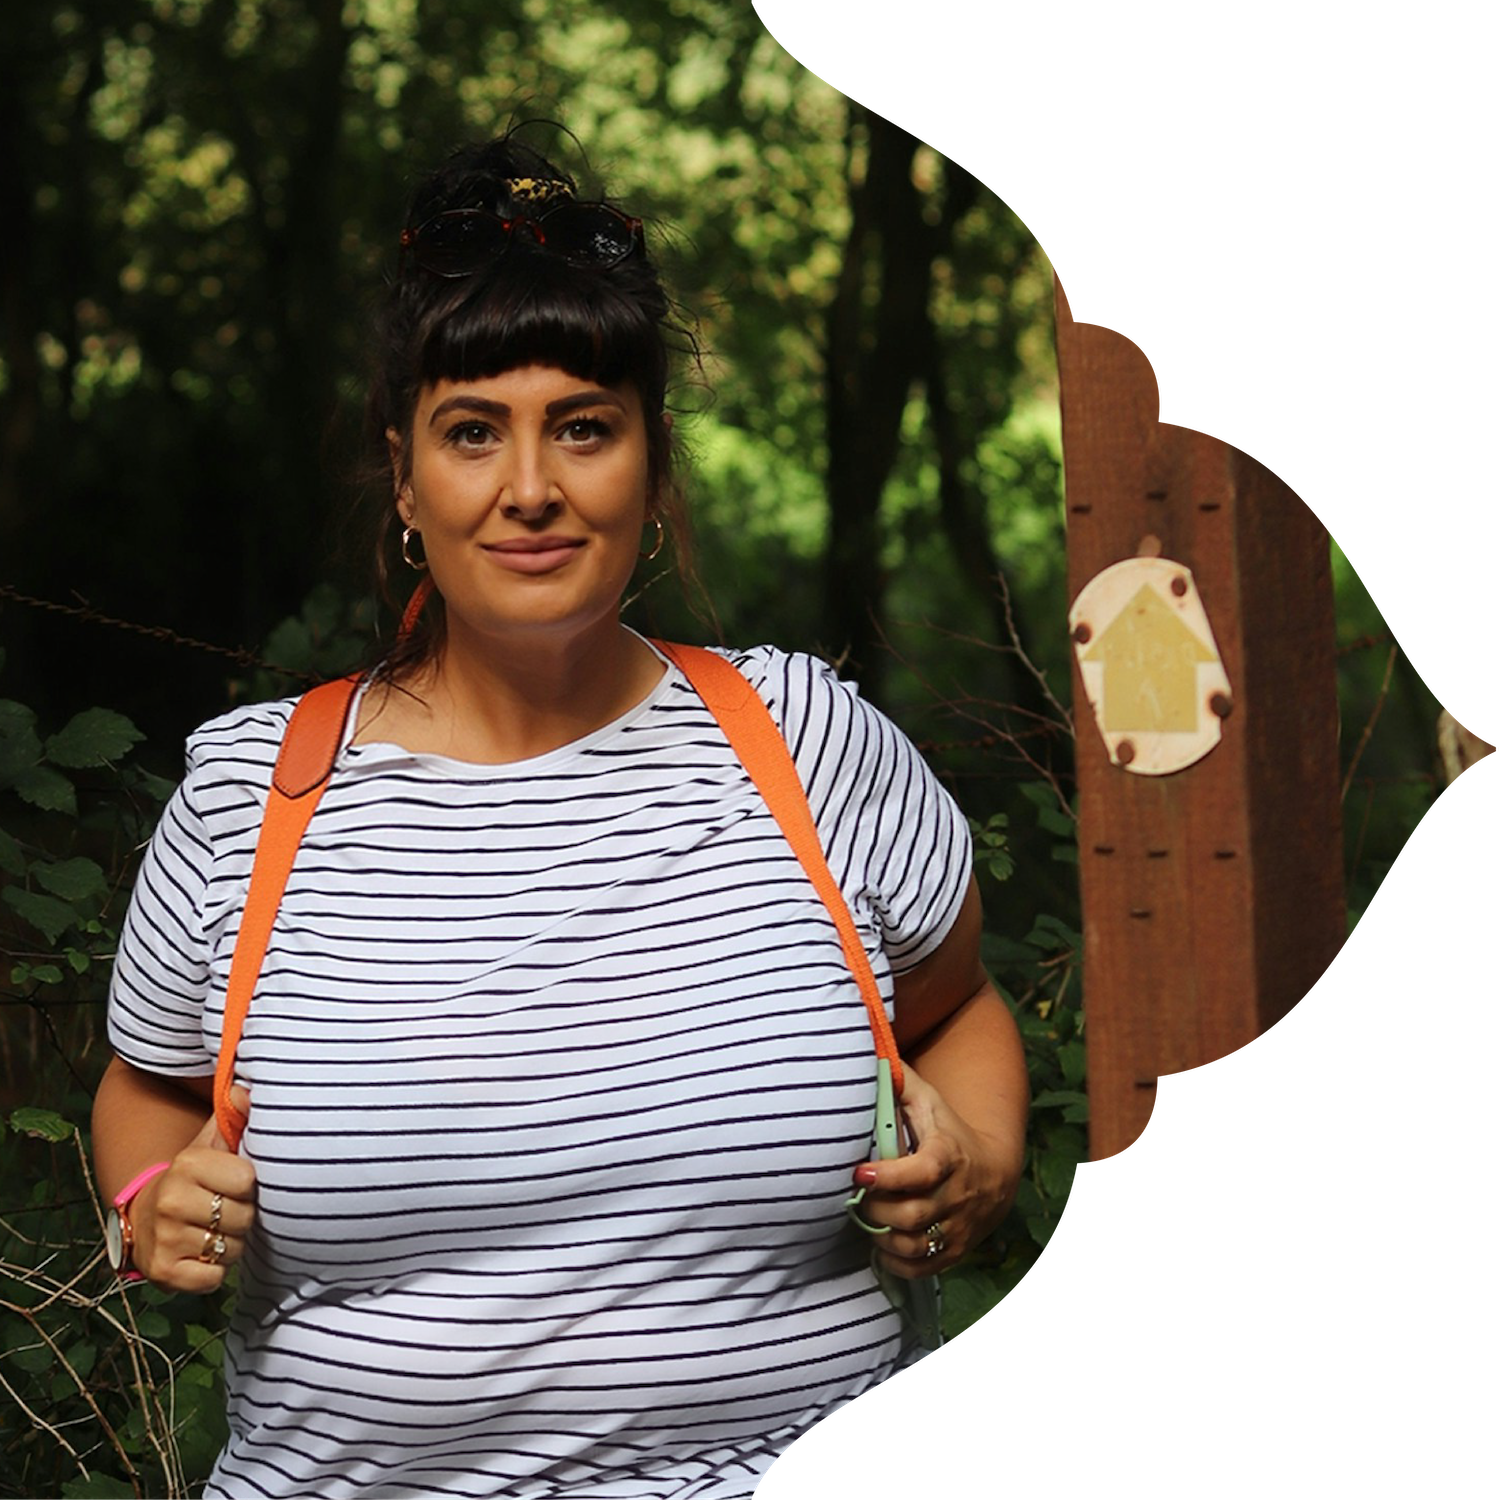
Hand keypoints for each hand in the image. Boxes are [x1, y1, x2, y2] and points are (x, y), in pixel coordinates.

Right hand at [130, 1086, 255, 1292]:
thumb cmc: (195, 1178)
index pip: (248, 1180)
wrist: (147, 1218)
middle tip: (222, 1210)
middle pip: (244, 1218)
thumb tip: (248, 1090)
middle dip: (241, 1217)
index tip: (232, 1184)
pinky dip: (214, 1273)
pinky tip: (200, 1256)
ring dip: (228, 1245)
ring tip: (210, 1230)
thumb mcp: (210, 1143)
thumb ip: (232, 1116)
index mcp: (187, 1164)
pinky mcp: (163, 1272)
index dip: (247, 1186)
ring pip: (231, 1249)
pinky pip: (214, 1279)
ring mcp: (164, 1238)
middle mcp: (171, 1200)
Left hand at [850, 1065, 1016, 1279]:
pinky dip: (894, 1261)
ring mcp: (957, 1228)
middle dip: (875, 1208)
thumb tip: (867, 1054)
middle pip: (911, 1214)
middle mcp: (957, 1195)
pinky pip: (919, 1269)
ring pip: (913, 1245)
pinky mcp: (954, 1252)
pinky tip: (881, 1242)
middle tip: (855, 1196)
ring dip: (881, 1235)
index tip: (860, 1171)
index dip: (890, 1176)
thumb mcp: (929, 1102)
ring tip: (867, 1217)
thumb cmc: (947, 1131)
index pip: (922, 1171)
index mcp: (949, 1155)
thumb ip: (898, 1082)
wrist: (994, 1172)